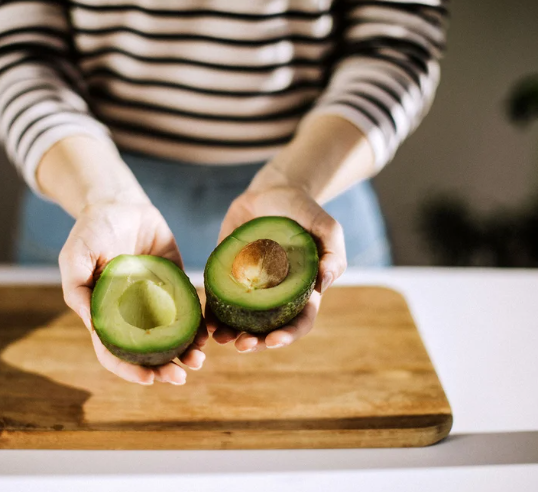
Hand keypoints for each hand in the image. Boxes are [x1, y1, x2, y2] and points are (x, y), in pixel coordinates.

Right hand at [59, 200, 207, 384]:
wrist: (120, 202)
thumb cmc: (91, 230)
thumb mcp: (75, 257)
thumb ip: (78, 289)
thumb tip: (94, 326)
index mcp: (105, 314)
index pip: (114, 351)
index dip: (130, 369)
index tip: (149, 379)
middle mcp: (131, 313)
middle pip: (147, 351)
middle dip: (164, 368)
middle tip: (182, 377)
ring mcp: (155, 300)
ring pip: (171, 336)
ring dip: (185, 352)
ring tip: (199, 360)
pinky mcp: (175, 284)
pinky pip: (189, 309)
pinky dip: (198, 325)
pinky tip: (208, 333)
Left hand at [207, 184, 346, 352]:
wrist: (271, 191)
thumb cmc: (304, 210)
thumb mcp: (326, 227)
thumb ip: (333, 253)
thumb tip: (325, 283)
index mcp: (302, 291)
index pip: (299, 321)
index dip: (288, 335)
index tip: (273, 341)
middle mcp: (275, 295)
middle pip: (268, 328)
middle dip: (256, 342)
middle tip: (242, 345)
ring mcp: (251, 287)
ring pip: (241, 320)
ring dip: (231, 334)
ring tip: (219, 339)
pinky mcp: (228, 275)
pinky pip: (219, 299)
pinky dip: (212, 313)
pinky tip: (205, 322)